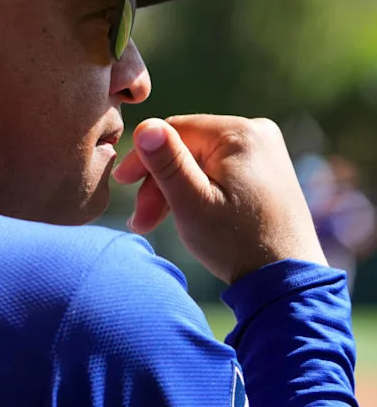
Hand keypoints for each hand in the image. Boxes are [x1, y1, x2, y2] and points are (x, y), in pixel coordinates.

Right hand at [112, 114, 326, 284]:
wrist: (285, 280)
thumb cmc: (236, 243)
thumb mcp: (191, 202)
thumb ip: (167, 162)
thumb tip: (145, 125)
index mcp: (241, 133)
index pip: (174, 130)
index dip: (144, 157)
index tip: (121, 185)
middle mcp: (257, 132)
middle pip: (186, 148)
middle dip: (159, 182)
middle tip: (141, 219)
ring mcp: (264, 151)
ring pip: (198, 160)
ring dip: (174, 190)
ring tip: (153, 223)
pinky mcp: (265, 171)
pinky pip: (216, 170)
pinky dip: (196, 191)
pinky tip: (182, 215)